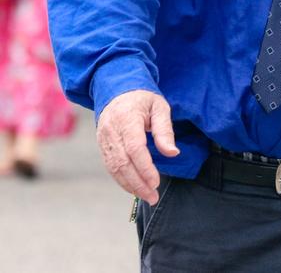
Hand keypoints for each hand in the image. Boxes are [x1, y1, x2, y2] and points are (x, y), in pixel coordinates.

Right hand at [96, 90, 178, 204]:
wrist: (117, 89)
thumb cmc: (142, 97)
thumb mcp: (159, 106)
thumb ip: (165, 130)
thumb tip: (172, 153)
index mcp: (127, 118)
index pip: (134, 148)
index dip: (144, 167)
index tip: (156, 181)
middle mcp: (111, 130)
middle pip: (123, 162)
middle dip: (138, 183)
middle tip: (153, 196)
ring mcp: (104, 139)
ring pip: (114, 168)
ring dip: (130, 185)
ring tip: (147, 196)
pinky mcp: (102, 146)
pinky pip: (110, 167)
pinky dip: (122, 180)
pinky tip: (134, 187)